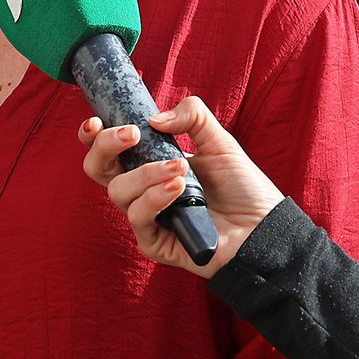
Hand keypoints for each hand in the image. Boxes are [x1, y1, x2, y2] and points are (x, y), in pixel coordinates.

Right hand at [79, 95, 283, 276]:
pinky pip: (139, 217)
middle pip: (97, 169)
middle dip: (106, 147)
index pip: (107, 150)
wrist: (264, 225)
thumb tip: (154, 119)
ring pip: (118, 191)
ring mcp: (147, 217)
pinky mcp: (154, 243)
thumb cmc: (241, 186)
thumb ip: (192, 116)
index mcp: (148, 163)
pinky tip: (179, 188)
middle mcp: (142, 190)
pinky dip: (155, 198)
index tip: (97, 122)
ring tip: (181, 168)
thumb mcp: (218, 140)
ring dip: (146, 173)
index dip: (93, 136)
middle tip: (133, 135)